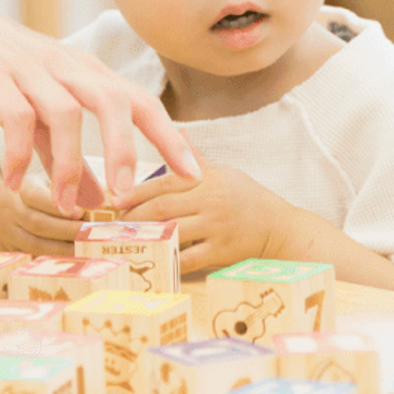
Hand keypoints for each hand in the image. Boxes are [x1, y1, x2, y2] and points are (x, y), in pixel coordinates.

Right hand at [0, 0, 201, 214]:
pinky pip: (13, 115)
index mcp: (86, 72)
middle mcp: (66, 66)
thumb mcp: (38, 113)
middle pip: (112, 101)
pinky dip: (17, 151)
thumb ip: (65, 157)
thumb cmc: (0, 72)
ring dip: (66, 163)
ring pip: (65, 112)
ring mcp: (29, 68)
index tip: (194, 175)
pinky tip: (12, 182)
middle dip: (125, 150)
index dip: (170, 137)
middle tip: (125, 198)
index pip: (140, 102)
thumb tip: (95, 202)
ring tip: (63, 205)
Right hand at [0, 179, 87, 255]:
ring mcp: (9, 234)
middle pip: (38, 223)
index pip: (35, 196)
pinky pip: (31, 258)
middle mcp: (13, 211)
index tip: (79, 212)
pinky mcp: (10, 251)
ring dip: (62, 249)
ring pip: (35, 244)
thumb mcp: (39, 183)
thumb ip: (61, 188)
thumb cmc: (27, 195)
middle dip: (68, 231)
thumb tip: (98, 199)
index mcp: (22, 189)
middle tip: (92, 235)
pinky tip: (72, 263)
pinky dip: (51, 262)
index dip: (55, 205)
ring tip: (86, 250)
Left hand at [117, 158, 292, 272]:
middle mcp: (211, 200)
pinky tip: (151, 263)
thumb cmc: (247, 198)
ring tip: (125, 243)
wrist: (278, 226)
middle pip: (162, 208)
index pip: (165, 184)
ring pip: (171, 232)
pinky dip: (167, 261)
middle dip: (134, 217)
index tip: (117, 200)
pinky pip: (187, 258)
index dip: (137, 193)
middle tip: (114, 225)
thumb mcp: (224, 172)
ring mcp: (216, 226)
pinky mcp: (221, 250)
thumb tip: (179, 131)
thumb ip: (196, 157)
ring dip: (145, 239)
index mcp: (208, 179)